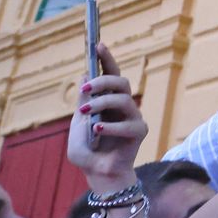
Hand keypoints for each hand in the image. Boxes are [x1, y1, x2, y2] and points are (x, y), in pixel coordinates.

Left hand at [68, 45, 146, 188]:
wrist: (97, 173)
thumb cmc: (87, 150)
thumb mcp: (78, 124)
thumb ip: (82, 102)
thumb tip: (84, 76)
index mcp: (107, 100)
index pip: (110, 74)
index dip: (106, 59)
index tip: (98, 44)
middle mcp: (123, 105)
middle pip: (121, 82)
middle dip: (103, 80)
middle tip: (86, 89)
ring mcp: (133, 117)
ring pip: (124, 99)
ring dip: (102, 102)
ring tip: (87, 112)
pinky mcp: (139, 132)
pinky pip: (128, 123)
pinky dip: (112, 126)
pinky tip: (99, 129)